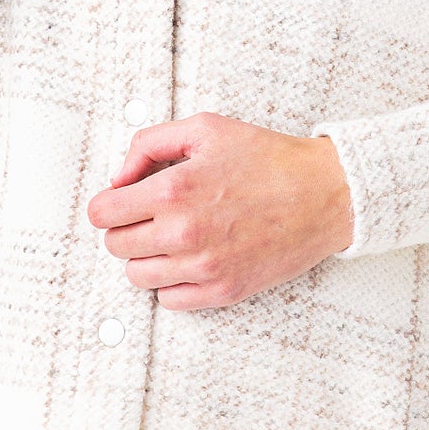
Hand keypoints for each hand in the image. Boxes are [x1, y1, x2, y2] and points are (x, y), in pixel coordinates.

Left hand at [85, 113, 354, 310]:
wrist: (325, 194)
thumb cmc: (270, 159)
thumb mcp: (206, 129)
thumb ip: (150, 144)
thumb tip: (120, 177)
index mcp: (174, 190)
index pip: (103, 213)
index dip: (108, 205)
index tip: (122, 202)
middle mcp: (183, 233)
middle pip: (116, 247)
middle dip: (126, 228)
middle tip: (151, 216)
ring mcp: (203, 267)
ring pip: (137, 277)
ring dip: (146, 257)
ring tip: (171, 238)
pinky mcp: (223, 291)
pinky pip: (170, 300)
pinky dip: (172, 282)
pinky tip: (190, 259)